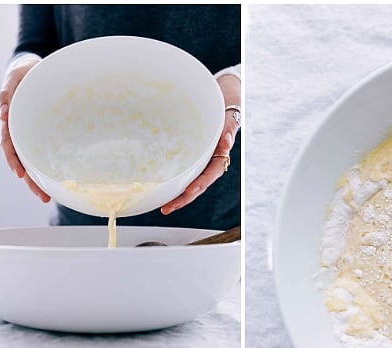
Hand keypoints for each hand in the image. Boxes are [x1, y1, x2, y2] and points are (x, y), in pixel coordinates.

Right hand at [0, 55, 50, 202]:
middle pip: (22, 161)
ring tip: (48, 197)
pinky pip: (44, 153)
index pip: (9, 145)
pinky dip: (48, 167)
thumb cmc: (24, 72)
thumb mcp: (16, 76)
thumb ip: (8, 89)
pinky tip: (58, 181)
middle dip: (30, 180)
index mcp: (11, 121)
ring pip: (33, 162)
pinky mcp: (42, 134)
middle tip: (43, 196)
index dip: (14, 160)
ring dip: (39, 181)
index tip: (21, 175)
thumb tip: (2, 107)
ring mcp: (30, 135)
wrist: (34, 69)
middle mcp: (19, 132)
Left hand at [161, 73, 240, 214]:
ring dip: (175, 193)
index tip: (188, 193)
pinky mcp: (187, 150)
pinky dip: (171, 176)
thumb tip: (227, 141)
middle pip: (196, 184)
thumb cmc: (229, 105)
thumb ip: (230, 128)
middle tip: (166, 208)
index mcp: (219, 154)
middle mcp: (208, 159)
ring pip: (187, 179)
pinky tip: (159, 183)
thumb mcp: (231, 116)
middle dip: (182, 198)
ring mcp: (198, 157)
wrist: (225, 95)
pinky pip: (179, 165)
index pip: (210, 175)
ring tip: (162, 205)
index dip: (199, 185)